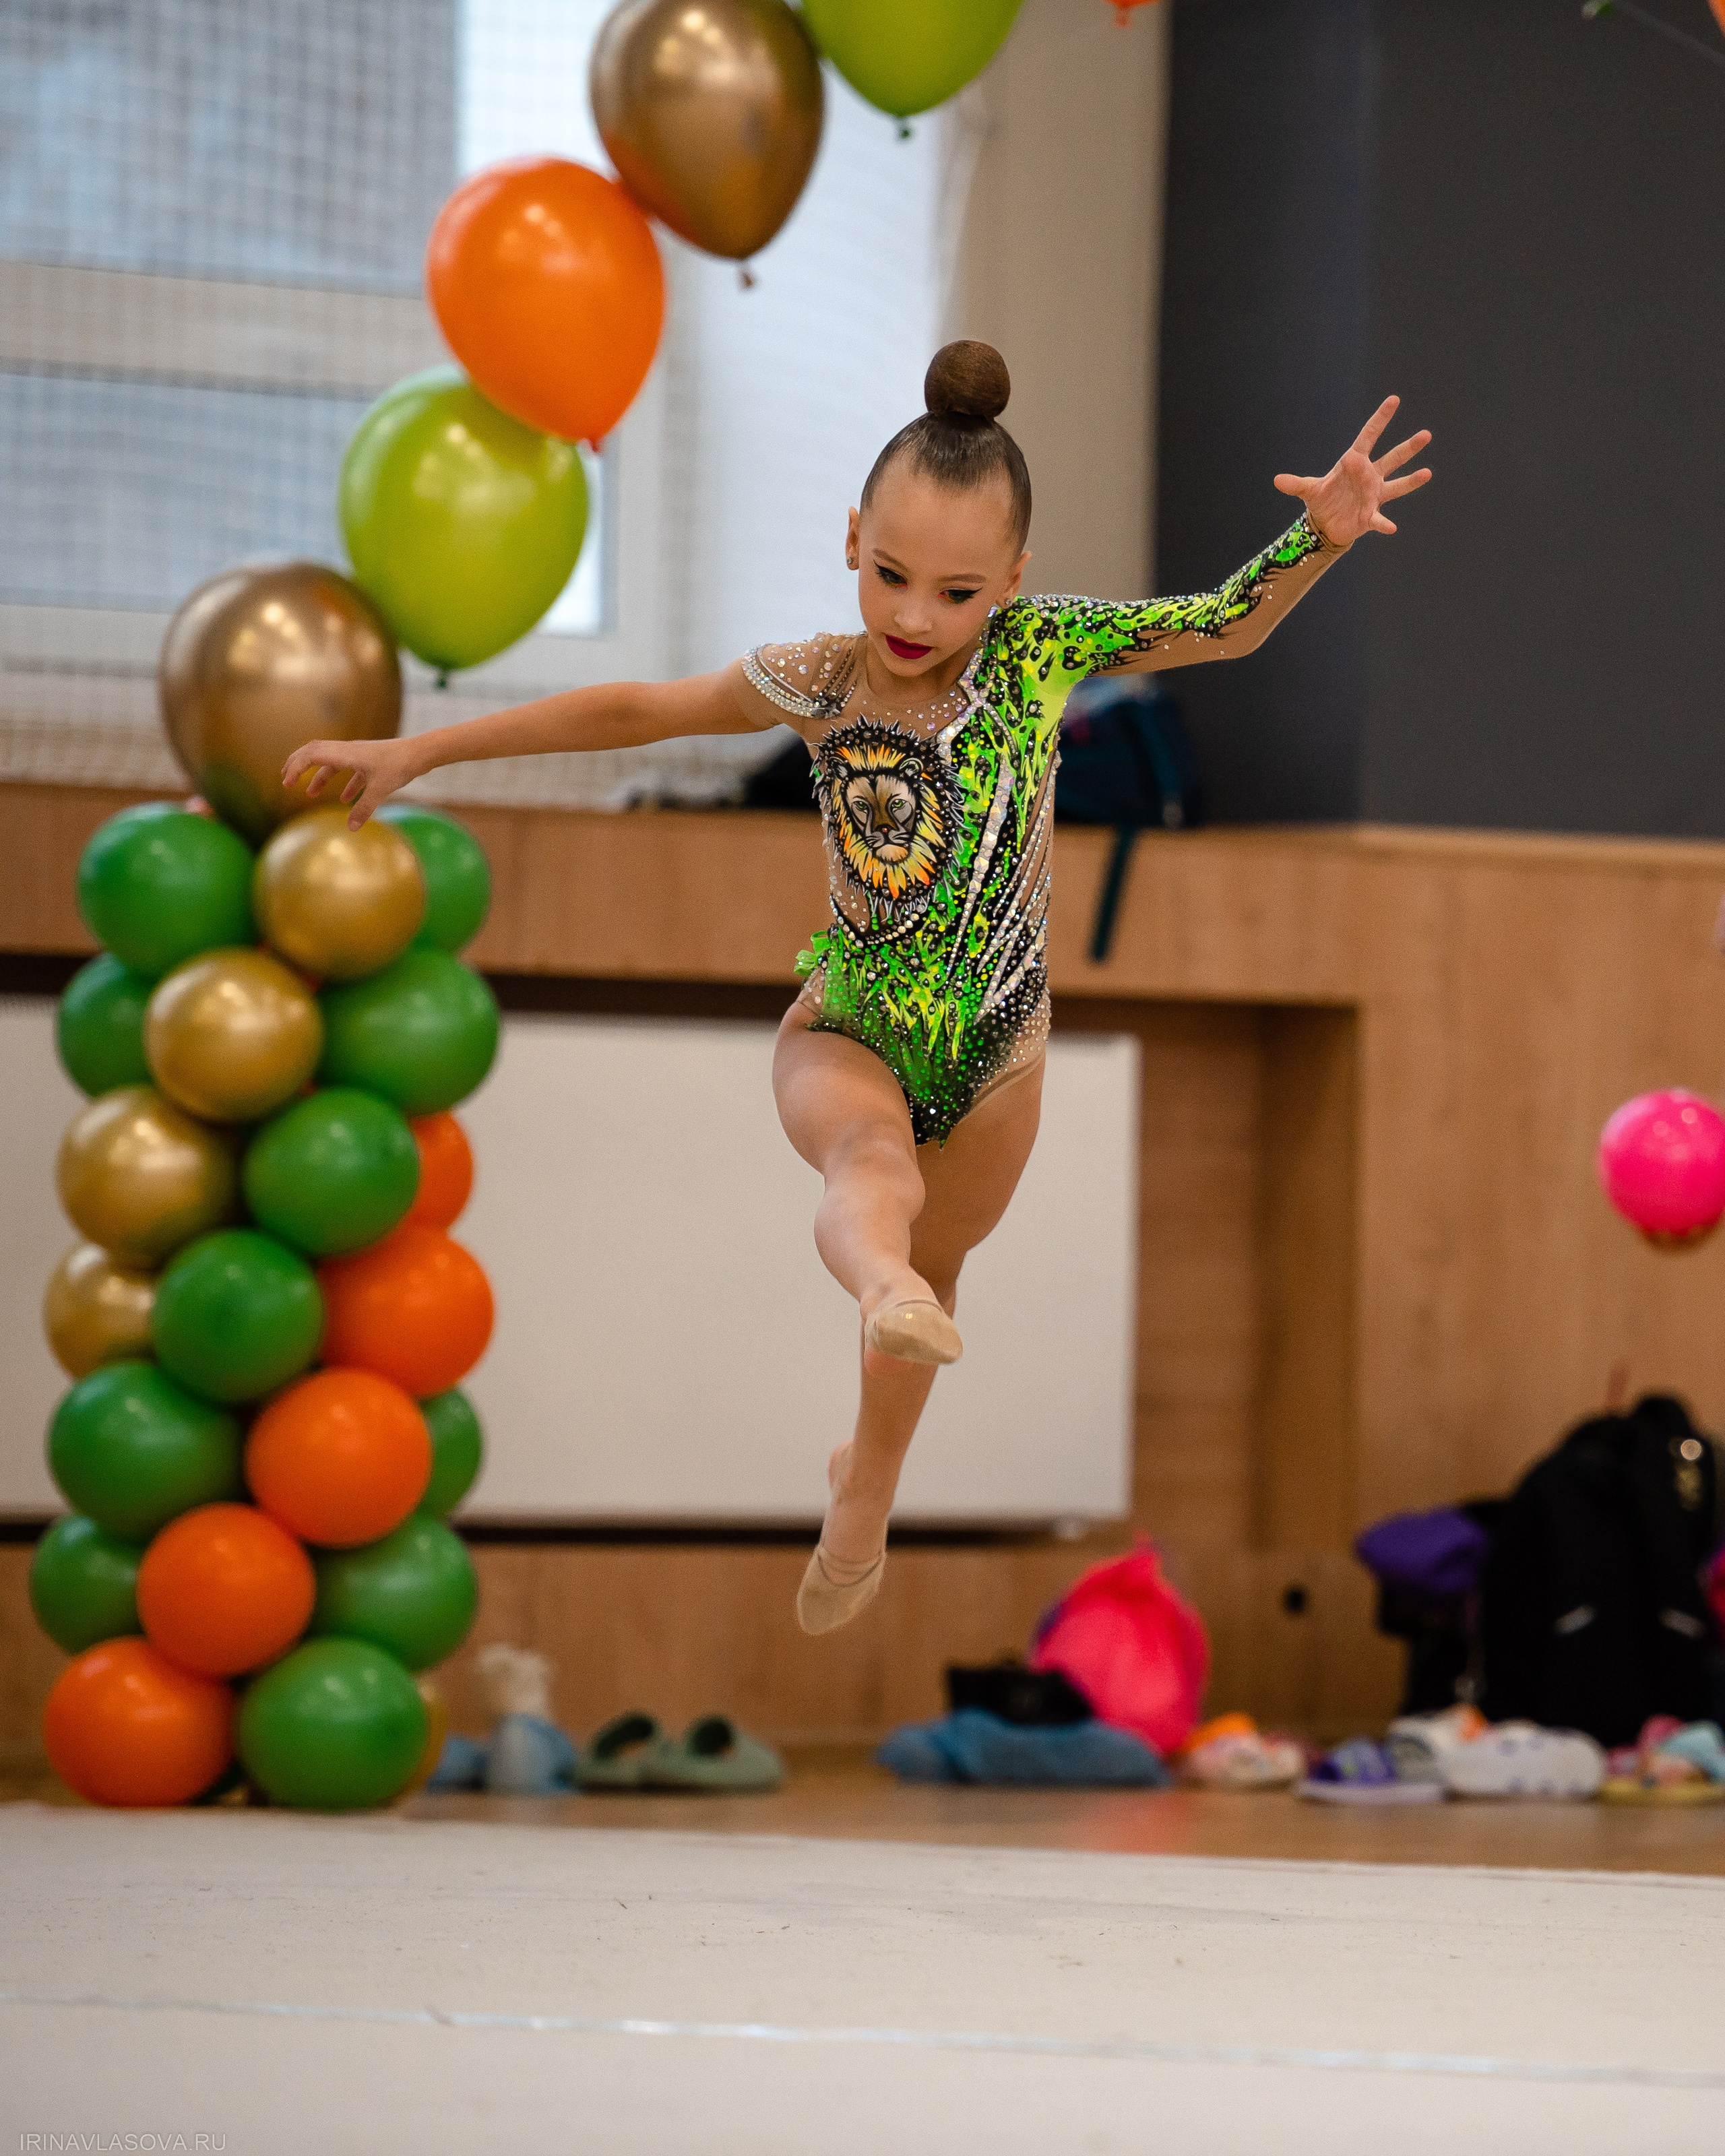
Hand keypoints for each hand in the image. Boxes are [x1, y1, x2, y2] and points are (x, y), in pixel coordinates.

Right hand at [280, 735, 416, 829]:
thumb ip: (364, 808)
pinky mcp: (369, 761)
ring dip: (319, 776)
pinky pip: (349, 770)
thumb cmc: (400, 766)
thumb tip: (350, 828)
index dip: (295, 767)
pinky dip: (343, 783)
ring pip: (331, 762)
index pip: (311, 755)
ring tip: (310, 794)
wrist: (421, 753)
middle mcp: (348, 750)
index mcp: (345, 753)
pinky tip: (346, 801)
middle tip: (286, 780)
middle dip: (298, 765)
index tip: (287, 783)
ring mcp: (358, 755)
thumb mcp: (380, 789)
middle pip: (315, 752)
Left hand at [1274, 395, 1432, 546]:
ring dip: (1412, 480)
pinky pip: (1379, 518)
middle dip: (1408, 448)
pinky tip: (1390, 528)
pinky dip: (1383, 523)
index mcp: (1354, 462)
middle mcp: (1369, 475)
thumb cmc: (1323, 501)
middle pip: (1392, 458)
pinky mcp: (1371, 515)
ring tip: (1427, 473)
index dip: (1380, 418)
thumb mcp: (1308, 490)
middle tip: (1426, 434)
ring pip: (1397, 484)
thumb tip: (1276, 480)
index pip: (1369, 435)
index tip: (1394, 400)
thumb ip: (1295, 484)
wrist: (1327, 525)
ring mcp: (1373, 494)